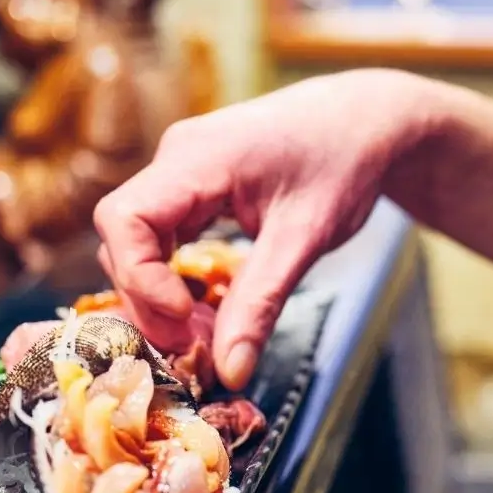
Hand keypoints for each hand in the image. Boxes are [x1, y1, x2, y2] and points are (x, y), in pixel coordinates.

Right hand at [93, 69, 432, 388]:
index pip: (124, 218)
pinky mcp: (194, 184)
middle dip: (150, 298)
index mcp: (197, 158)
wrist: (368, 120)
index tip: (184, 317)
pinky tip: (207, 304)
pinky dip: (176, 274)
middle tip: (195, 347)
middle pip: (124, 236)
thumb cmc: (343, 164)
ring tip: (205, 333)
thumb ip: (262, 303)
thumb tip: (230, 371)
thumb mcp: (305, 238)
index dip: (140, 277)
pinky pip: (163, 234)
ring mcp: (182, 169)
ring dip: (161, 291)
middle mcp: (177, 157)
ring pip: (139, 240)